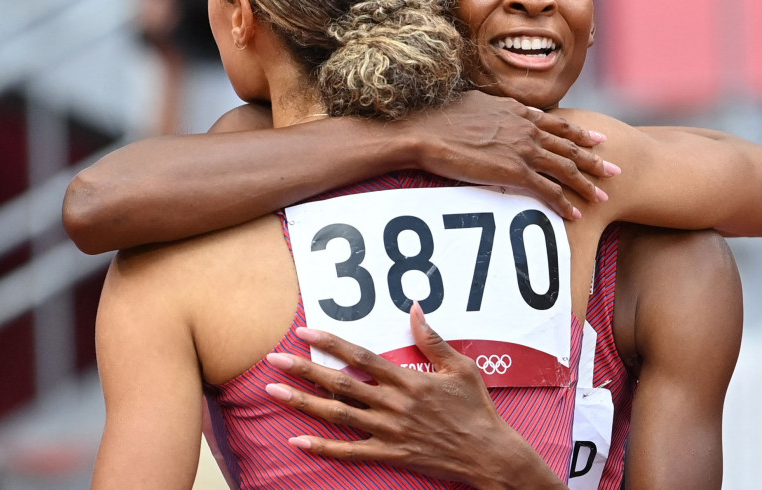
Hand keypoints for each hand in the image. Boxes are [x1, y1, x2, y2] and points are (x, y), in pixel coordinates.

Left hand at [264, 304, 564, 489]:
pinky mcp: (390, 455)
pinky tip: (298, 439)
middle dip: (304, 369)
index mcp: (409, 380)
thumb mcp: (461, 367)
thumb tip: (415, 307)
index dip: (331, 343)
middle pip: (340, 384)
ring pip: (338, 415)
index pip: (361, 357)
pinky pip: (350, 452)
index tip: (306, 331)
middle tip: (273, 360)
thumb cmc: (476, 409)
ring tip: (273, 392)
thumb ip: (433, 339)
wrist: (488, 454)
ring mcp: (389, 432)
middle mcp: (393, 404)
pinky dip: (323, 447)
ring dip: (303, 403)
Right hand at [407, 91, 619, 218]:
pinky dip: (565, 203)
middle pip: (570, 147)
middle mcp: (527, 129)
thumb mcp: (476, 103)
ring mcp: (523, 150)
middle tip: (615, 170)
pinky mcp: (514, 171)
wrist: (429, 131)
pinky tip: (576, 214)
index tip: (597, 139)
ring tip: (603, 196)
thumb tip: (496, 110)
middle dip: (595, 160)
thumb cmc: (441, 118)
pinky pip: (548, 190)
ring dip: (587, 184)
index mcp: (519, 112)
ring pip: (566, 169)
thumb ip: (495, 108)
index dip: (580, 133)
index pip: (558, 124)